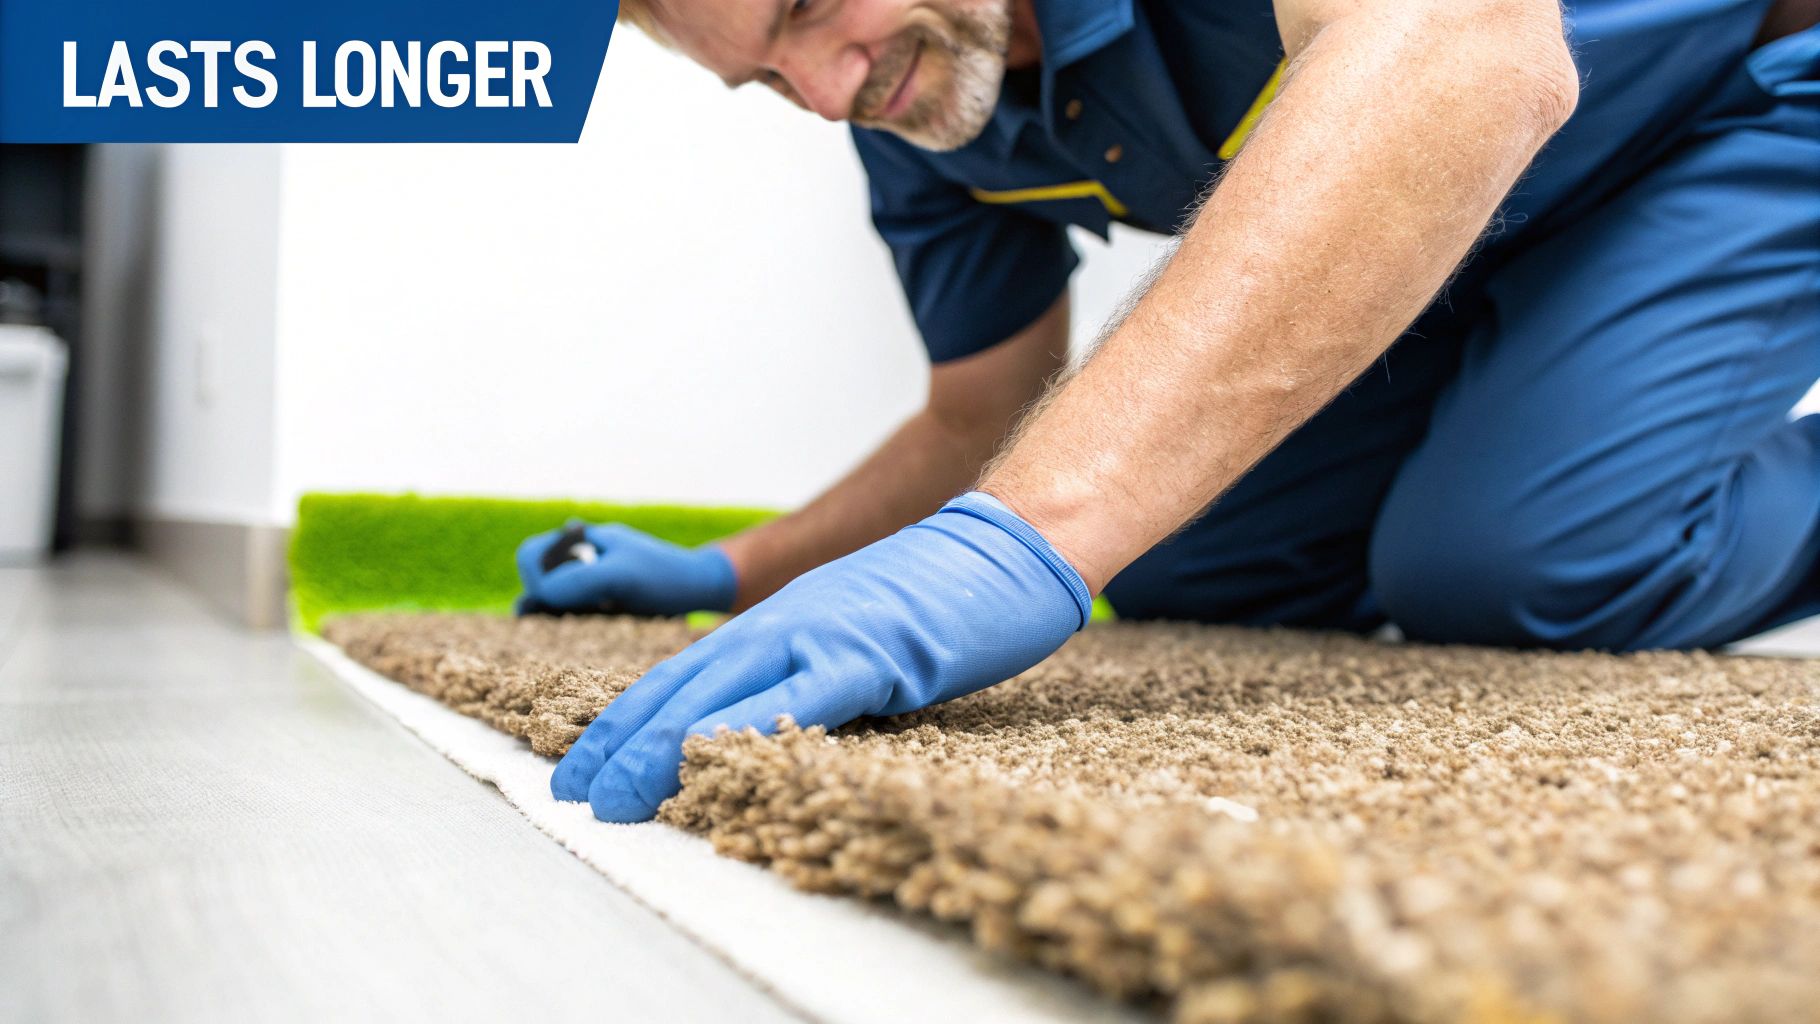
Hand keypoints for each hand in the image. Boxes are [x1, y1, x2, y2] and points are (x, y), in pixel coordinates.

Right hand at [514, 523, 736, 616]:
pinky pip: (567, 619)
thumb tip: (539, 596)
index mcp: (578, 540)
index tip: (565, 597)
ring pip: (548, 605)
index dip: (538, 580)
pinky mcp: (595, 607)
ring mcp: (583, 583)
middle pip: (535, 582)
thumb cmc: (663, 576)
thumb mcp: (623, 575)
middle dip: (549, 602)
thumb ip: (580, 581)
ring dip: (562, 619)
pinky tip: (601, 629)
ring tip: (597, 621)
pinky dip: (574, 628)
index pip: (529, 557)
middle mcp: (575, 560)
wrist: (698, 589)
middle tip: (586, 612)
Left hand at [550, 491, 1092, 821]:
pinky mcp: (873, 654)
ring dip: (657, 747)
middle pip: (680, 687)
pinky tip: (704, 759)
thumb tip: (778, 730)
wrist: (1014, 542)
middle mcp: (785, 624)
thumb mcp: (862, 641)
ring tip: (610, 798)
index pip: (682, 678)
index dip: (624, 723)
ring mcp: (824, 634)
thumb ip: (815, 678)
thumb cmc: (949, 600)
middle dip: (617, 743)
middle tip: (566, 794)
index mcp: (780, 625)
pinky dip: (747, 728)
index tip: (581, 768)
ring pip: (720, 694)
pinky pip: (800, 698)